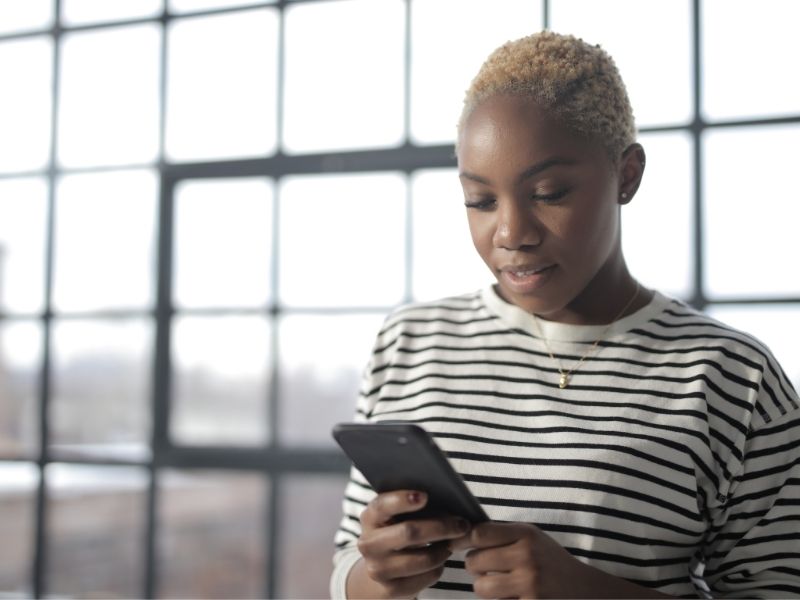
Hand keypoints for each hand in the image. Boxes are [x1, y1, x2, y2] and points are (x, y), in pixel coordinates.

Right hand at [351, 490, 471, 598]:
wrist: (381, 567)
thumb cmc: (398, 531)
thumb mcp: (398, 516)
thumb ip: (415, 505)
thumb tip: (450, 502)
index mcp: (370, 517)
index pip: (382, 505)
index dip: (402, 500)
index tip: (425, 496)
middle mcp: (368, 544)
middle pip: (409, 532)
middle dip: (441, 527)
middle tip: (462, 524)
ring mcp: (377, 569)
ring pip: (423, 559)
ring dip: (443, 550)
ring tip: (451, 542)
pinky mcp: (390, 589)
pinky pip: (426, 577)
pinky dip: (439, 567)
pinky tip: (440, 558)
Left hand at [450, 521, 590, 598]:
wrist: (586, 590)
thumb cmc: (550, 561)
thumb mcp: (532, 538)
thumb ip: (502, 535)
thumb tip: (461, 534)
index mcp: (526, 535)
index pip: (479, 533)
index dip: (462, 540)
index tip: (457, 545)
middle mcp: (527, 557)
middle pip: (475, 562)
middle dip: (474, 567)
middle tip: (482, 568)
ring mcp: (529, 585)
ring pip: (481, 588)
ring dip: (483, 588)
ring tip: (496, 584)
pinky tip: (509, 596)